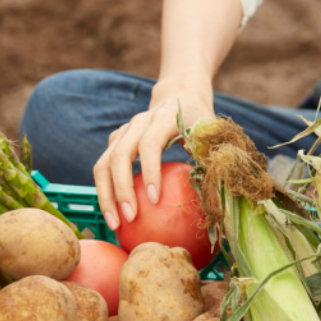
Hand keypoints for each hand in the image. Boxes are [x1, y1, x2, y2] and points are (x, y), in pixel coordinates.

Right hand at [93, 80, 214, 229]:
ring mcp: (122, 132)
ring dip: (106, 196)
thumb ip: (213, 161)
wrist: (180, 95)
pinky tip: (114, 215)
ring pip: (103, 164)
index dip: (149, 171)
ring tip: (114, 224)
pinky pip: (102, 169)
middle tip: (130, 219)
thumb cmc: (200, 121)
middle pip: (119, 156)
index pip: (149, 144)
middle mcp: (137, 123)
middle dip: (121, 190)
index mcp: (163, 118)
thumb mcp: (212, 135)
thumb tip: (219, 201)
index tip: (154, 200)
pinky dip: (105, 192)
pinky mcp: (115, 142)